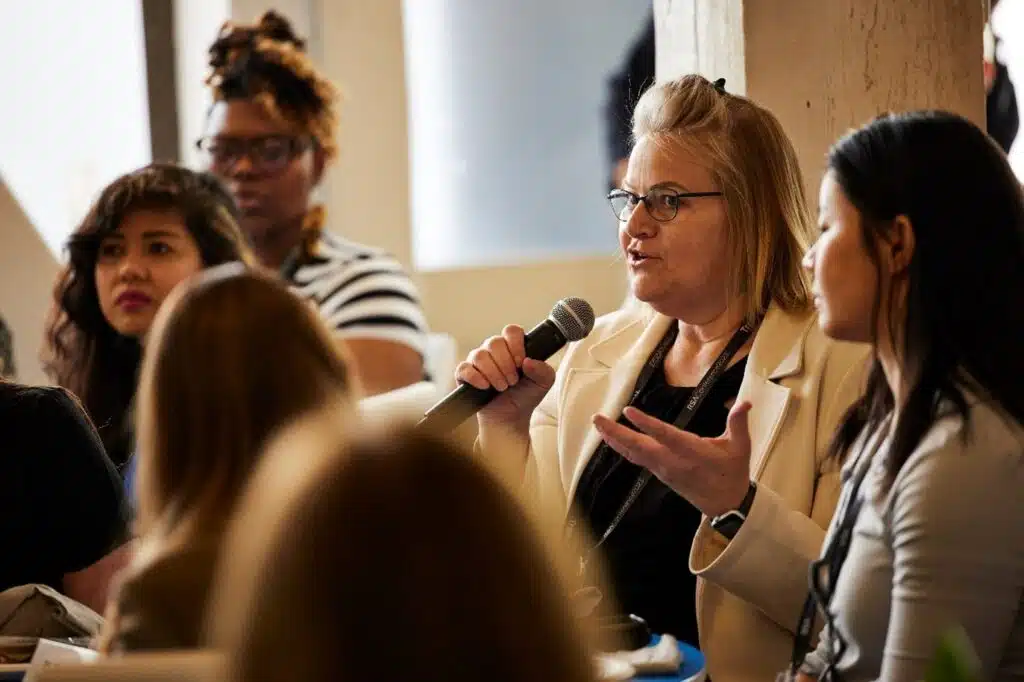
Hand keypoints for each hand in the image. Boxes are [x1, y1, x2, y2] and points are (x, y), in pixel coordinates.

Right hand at [454, 325, 555, 430]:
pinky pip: (463, 368)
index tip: (520, 363)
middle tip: (513, 381)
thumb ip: (544, 370)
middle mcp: (493, 350)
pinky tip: (485, 387)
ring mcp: (478, 361)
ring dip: (493, 373)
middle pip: (494, 342)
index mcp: (512, 346)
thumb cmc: (526, 395)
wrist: (511, 417)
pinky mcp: (464, 374)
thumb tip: (528, 361)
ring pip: (479, 355)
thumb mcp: (544, 383)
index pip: (511, 331)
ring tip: (502, 387)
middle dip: (505, 364)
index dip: (516, 345)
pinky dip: (475, 377)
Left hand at [592, 400, 753, 517]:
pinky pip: (637, 459)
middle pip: (640, 447)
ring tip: (598, 425)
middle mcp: (674, 462)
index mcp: (694, 454)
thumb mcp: (741, 448)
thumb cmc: (733, 473)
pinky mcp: (660, 473)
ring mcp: (664, 469)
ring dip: (615, 439)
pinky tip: (611, 439)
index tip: (628, 412)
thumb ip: (739, 424)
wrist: (726, 506)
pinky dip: (622, 448)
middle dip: (617, 433)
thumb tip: (745, 402)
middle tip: (597, 419)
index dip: (647, 425)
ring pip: (635, 453)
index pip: (666, 436)